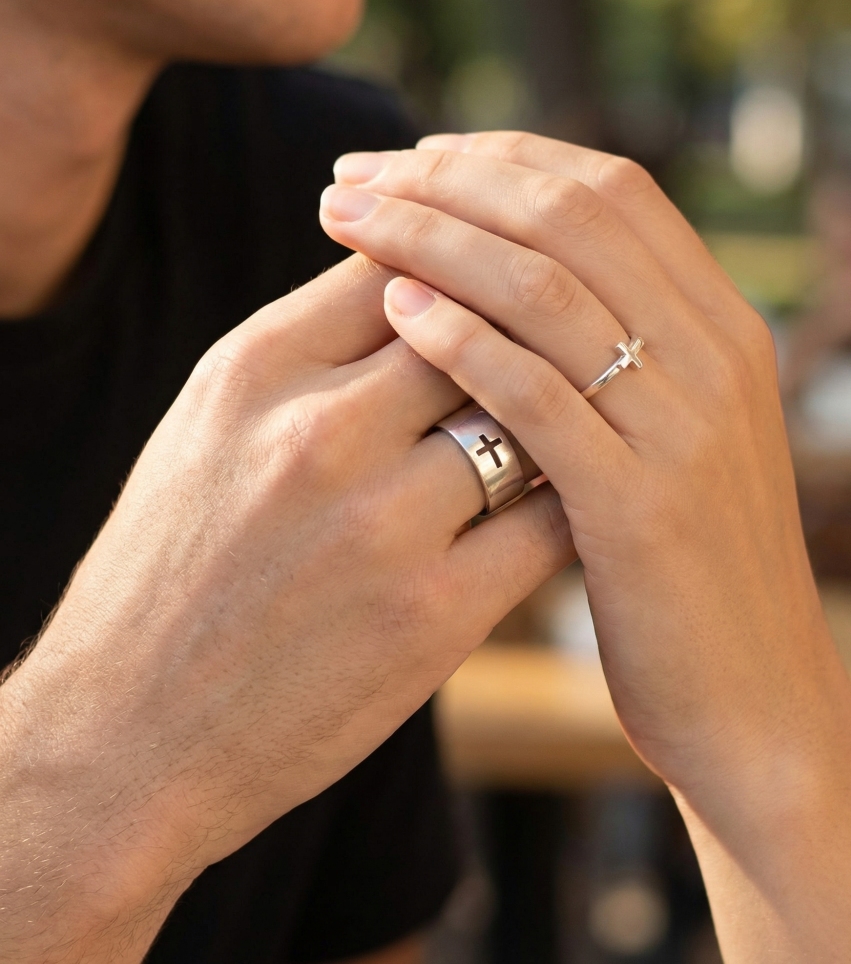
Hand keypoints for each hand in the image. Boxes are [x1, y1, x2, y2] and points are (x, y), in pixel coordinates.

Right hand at [0, 252, 572, 961]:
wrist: (135, 730)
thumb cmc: (175, 567)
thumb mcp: (211, 426)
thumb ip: (310, 349)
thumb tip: (412, 281)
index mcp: (256, 372)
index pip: (395, 264)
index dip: (451, 267)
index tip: (478, 288)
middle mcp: (320, 434)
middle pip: (474, 327)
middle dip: (511, 330)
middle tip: (544, 346)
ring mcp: (384, 525)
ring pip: (527, 415)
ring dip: (551, 413)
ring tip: (564, 419)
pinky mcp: (438, 614)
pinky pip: (549, 521)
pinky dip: (570, 497)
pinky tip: (568, 496)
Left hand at [321, 133, 850, 963]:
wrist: (753, 704)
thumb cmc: (683, 572)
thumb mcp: (670, 442)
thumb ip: (618, 364)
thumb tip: (512, 288)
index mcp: (725, 329)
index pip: (609, 189)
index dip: (501, 156)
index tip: (411, 158)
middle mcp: (718, 357)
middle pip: (571, 214)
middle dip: (450, 179)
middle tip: (354, 175)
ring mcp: (686, 428)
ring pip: (548, 288)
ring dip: (436, 240)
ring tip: (347, 221)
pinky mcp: (644, 506)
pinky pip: (540, 394)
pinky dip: (462, 341)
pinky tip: (394, 311)